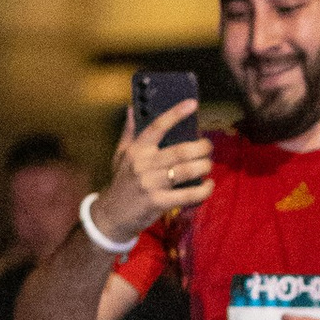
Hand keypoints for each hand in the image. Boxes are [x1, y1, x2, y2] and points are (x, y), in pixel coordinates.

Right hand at [87, 103, 213, 248]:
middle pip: (180, 151)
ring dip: (204, 166)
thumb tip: (132, 109)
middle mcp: (143, 165)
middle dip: (201, 147)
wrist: (111, 215)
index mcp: (137, 150)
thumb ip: (129, 133)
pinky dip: (203, 190)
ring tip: (208, 165)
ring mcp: (150, 184)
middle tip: (208, 147)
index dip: (176, 113)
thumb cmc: (122, 183)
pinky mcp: (158, 203)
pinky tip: (208, 185)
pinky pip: (188, 195)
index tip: (192, 104)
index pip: (157, 126)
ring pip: (186, 170)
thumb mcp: (121, 156)